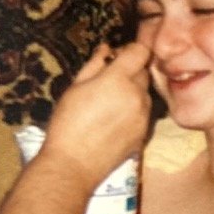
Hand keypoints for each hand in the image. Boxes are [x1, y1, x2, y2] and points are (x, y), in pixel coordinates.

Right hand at [44, 43, 150, 185]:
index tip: (118, 58)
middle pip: (144, 72)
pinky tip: (114, 121)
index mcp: (118, 79)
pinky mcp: (145, 133)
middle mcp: (137, 95)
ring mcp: (144, 116)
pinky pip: (144, 113)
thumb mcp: (75, 87)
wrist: (74, 164)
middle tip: (109, 82)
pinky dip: (134, 111)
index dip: (131, 51)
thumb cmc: (67, 123)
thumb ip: (95, 65)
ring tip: (110, 104)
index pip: (141, 51)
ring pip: (145, 94)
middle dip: (131, 72)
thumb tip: (107, 49)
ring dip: (133, 92)